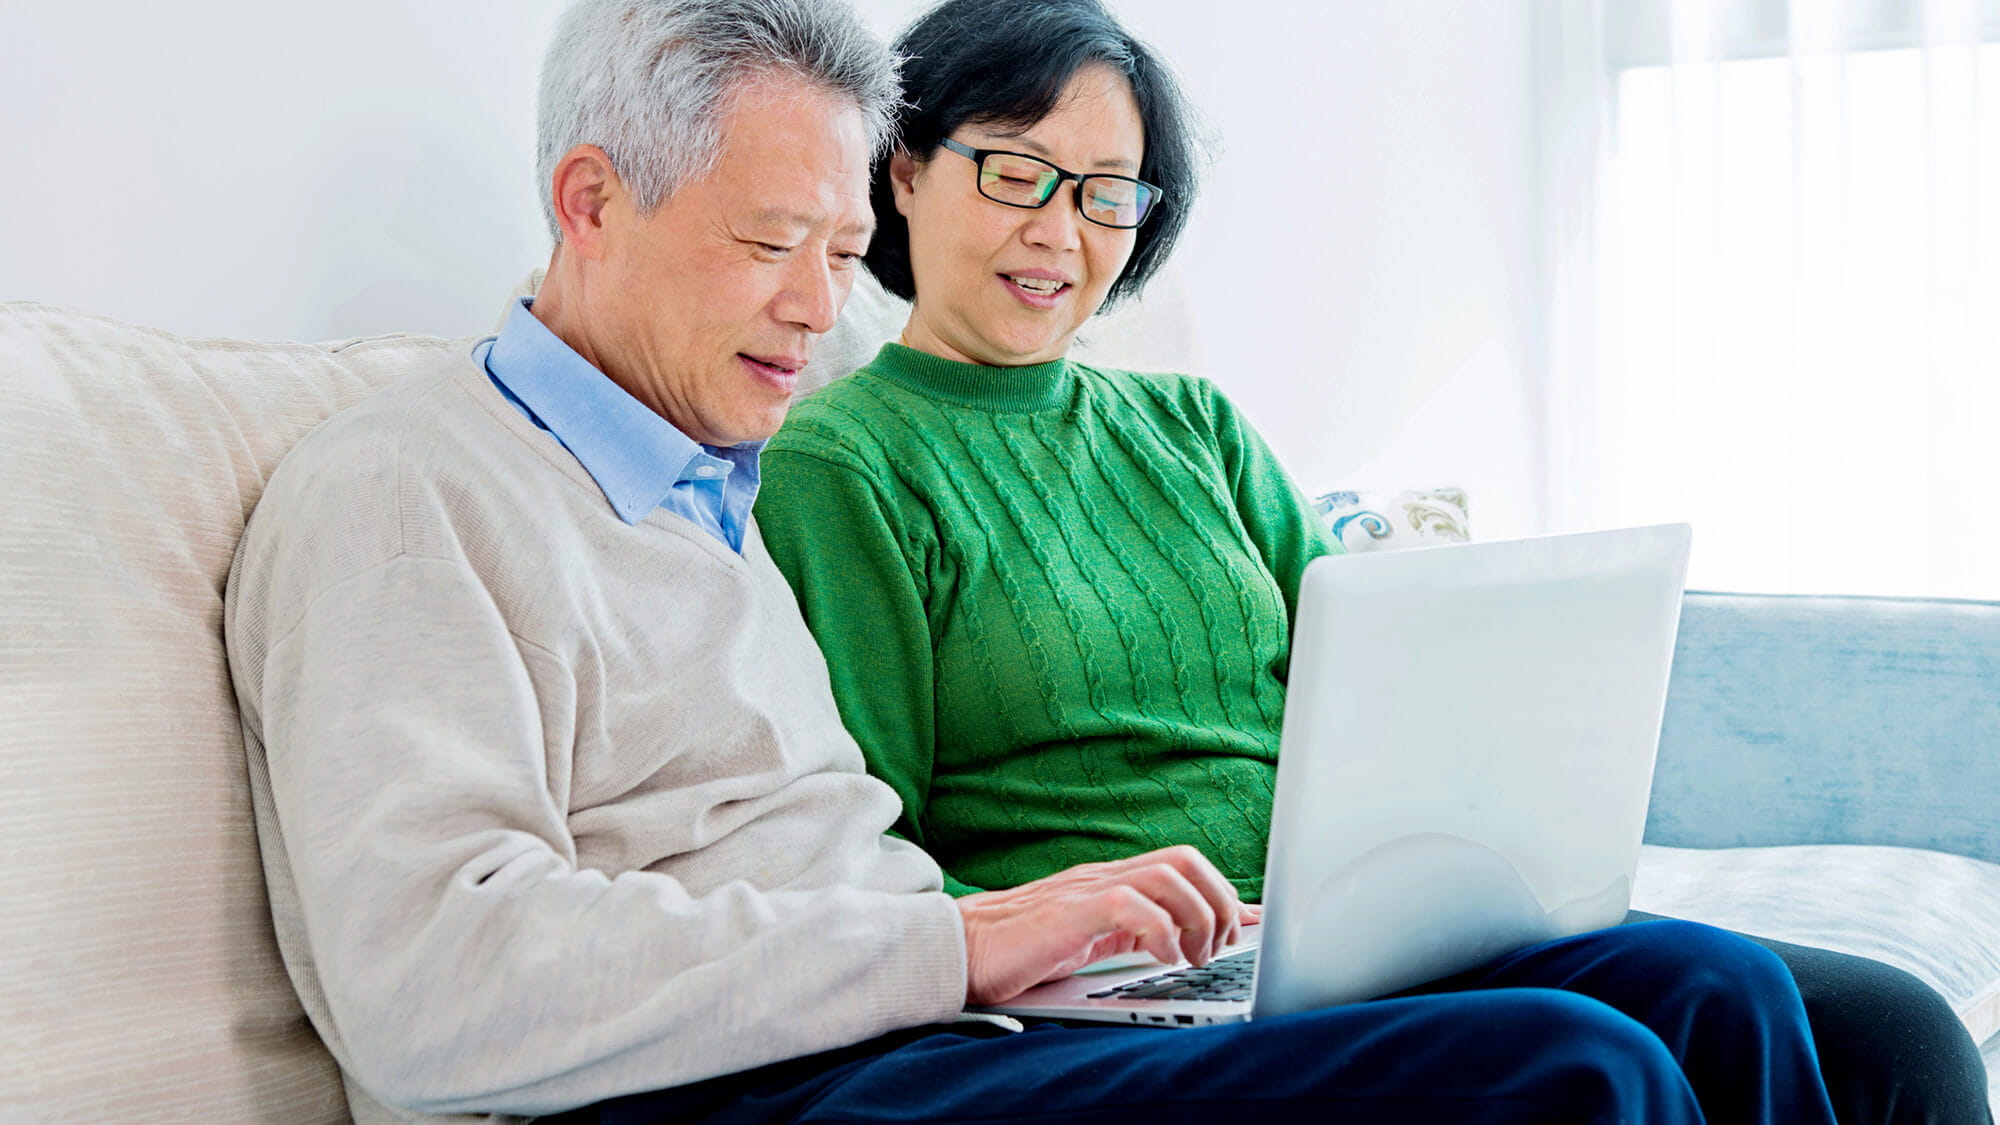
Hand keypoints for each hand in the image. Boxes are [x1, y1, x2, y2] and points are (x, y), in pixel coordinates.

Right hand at [955, 845, 1243, 1005]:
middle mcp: (1105, 877)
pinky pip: (1132, 905)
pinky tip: (1162, 958)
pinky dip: (1161, 931)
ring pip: (1169, 876)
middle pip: (1187, 860)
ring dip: (1198, 918)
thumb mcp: (1096, 942)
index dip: (1227, 892)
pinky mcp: (1071, 911)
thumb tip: (1191, 944)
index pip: (1185, 865)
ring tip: (1193, 957)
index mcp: (1112, 882)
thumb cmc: (1022, 952)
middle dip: (1220, 903)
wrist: (960, 950)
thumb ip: (1141, 934)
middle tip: (1220, 949)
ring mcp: (1088, 889)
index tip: (1253, 924)